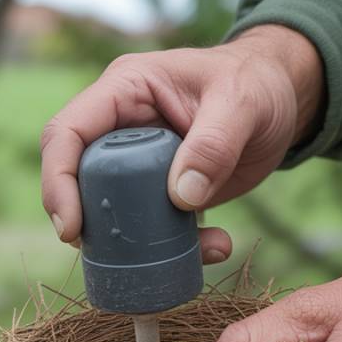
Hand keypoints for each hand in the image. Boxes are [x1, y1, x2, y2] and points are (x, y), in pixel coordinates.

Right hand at [40, 25, 323, 260]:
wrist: (282, 100)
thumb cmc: (257, 84)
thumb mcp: (242, 104)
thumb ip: (214, 144)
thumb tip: (181, 196)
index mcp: (125, 90)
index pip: (68, 132)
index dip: (59, 180)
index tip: (71, 228)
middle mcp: (122, 128)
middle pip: (82, 180)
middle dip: (97, 223)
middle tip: (124, 257)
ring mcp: (141, 163)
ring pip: (118, 212)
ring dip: (145, 244)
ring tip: (197, 251)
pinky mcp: (163, 191)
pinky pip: (155, 227)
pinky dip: (181, 247)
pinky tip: (217, 246)